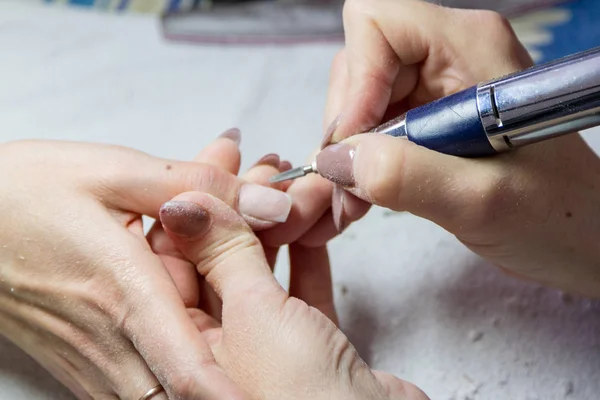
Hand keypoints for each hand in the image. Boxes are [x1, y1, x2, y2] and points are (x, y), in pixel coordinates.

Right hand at [0, 135, 291, 399]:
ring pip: (165, 384)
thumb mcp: (116, 171)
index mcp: (125, 293)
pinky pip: (141, 376)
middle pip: (188, 381)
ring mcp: (92, 360)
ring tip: (240, 311)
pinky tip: (189, 307)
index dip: (228, 397)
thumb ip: (198, 186)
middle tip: (263, 302)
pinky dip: (178, 352)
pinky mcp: (82, 360)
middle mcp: (110, 342)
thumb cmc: (28, 192)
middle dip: (237, 359)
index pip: (189, 373)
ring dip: (212, 358)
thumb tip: (271, 204)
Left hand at [159, 190, 429, 399]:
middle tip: (266, 164)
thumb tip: (184, 203)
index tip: (216, 162)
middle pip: (221, 260)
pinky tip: (314, 216)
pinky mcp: (310, 348)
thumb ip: (221, 254)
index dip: (196, 206)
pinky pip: (301, 288)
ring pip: (264, 271)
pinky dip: (309, 252)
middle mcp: (217, 349)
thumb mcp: (253, 317)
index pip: (174, 260)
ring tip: (302, 181)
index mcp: (183, 348)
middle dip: (247, 207)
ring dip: (284, 224)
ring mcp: (265, 348)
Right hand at [318, 0, 599, 296]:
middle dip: (345, 128)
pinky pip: (372, 130)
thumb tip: (337, 159)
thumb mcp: (482, 200)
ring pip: (359, 102)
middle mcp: (449, 58)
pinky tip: (364, 201)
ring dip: (348, 154)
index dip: (356, 80)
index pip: (379, 24)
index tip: (353, 142)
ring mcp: (436, 89)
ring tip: (354, 205)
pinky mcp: (429, 120)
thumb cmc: (559, 216)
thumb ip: (407, 176)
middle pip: (359, 65)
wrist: (582, 238)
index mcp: (471, 48)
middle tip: (347, 188)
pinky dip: (359, 166)